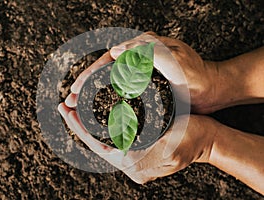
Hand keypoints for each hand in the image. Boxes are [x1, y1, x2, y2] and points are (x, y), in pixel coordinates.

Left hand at [59, 101, 216, 183]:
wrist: (208, 140)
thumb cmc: (193, 137)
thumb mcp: (170, 143)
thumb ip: (146, 151)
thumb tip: (120, 153)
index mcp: (136, 166)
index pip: (97, 146)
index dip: (80, 127)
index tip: (67, 110)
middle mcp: (132, 167)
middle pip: (96, 144)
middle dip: (78, 125)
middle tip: (64, 106)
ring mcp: (134, 161)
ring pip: (102, 142)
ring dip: (86, 126)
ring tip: (73, 109)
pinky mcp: (138, 153)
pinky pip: (112, 140)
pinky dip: (99, 128)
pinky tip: (93, 117)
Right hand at [66, 32, 220, 112]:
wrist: (212, 89)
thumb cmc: (196, 76)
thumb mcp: (176, 63)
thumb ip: (149, 53)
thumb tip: (116, 49)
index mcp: (142, 48)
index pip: (108, 59)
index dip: (89, 75)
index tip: (76, 90)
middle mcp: (138, 57)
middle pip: (104, 69)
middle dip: (85, 84)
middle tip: (70, 100)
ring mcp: (140, 70)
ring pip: (109, 79)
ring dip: (93, 92)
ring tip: (78, 105)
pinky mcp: (144, 82)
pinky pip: (119, 88)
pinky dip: (107, 97)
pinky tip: (98, 107)